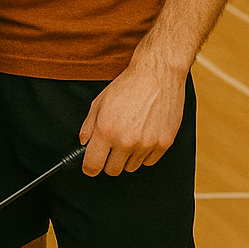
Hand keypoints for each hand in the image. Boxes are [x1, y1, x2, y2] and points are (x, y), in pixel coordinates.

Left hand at [78, 61, 185, 176]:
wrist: (157, 76)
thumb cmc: (127, 86)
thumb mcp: (99, 103)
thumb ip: (88, 126)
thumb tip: (84, 144)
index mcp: (106, 131)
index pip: (93, 165)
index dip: (89, 168)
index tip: (89, 166)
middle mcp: (126, 141)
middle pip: (112, 171)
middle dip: (107, 162)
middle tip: (108, 148)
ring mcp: (147, 145)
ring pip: (131, 167)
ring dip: (126, 158)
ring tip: (127, 137)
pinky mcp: (164, 144)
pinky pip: (149, 162)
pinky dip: (143, 155)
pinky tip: (142, 137)